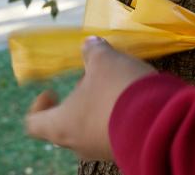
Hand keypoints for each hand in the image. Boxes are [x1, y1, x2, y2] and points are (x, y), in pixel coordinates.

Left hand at [25, 36, 155, 159]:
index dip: (40, 106)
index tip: (52, 90)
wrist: (159, 119)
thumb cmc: (118, 90)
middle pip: (67, 126)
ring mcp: (104, 150)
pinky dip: (119, 119)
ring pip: (93, 131)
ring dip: (100, 111)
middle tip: (92, 82)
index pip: (35, 123)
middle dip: (78, 103)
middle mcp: (79, 143)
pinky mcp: (127, 150)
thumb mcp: (105, 61)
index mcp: (62, 125)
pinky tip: (134, 101)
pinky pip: (116, 134)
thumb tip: (90, 44)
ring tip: (117, 88)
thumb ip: (94, 51)